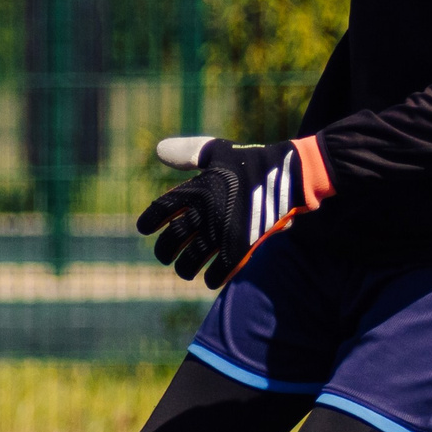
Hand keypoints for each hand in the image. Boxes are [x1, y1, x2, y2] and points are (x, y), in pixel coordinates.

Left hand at [135, 136, 329, 289]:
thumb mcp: (217, 151)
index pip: (161, 210)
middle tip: (165, 257)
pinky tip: (210, 280)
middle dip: (165, 251)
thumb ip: (188, 153)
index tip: (144, 229)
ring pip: (191, 260)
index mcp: (196, 189)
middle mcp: (204, 211)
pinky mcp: (241, 246)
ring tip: (186, 271)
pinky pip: (219, 271)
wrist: (287, 174)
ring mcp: (222, 230)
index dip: (149, 221)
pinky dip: (212, 278)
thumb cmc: (250, 161)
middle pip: (172, 239)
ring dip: (185, 269)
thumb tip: (158, 151)